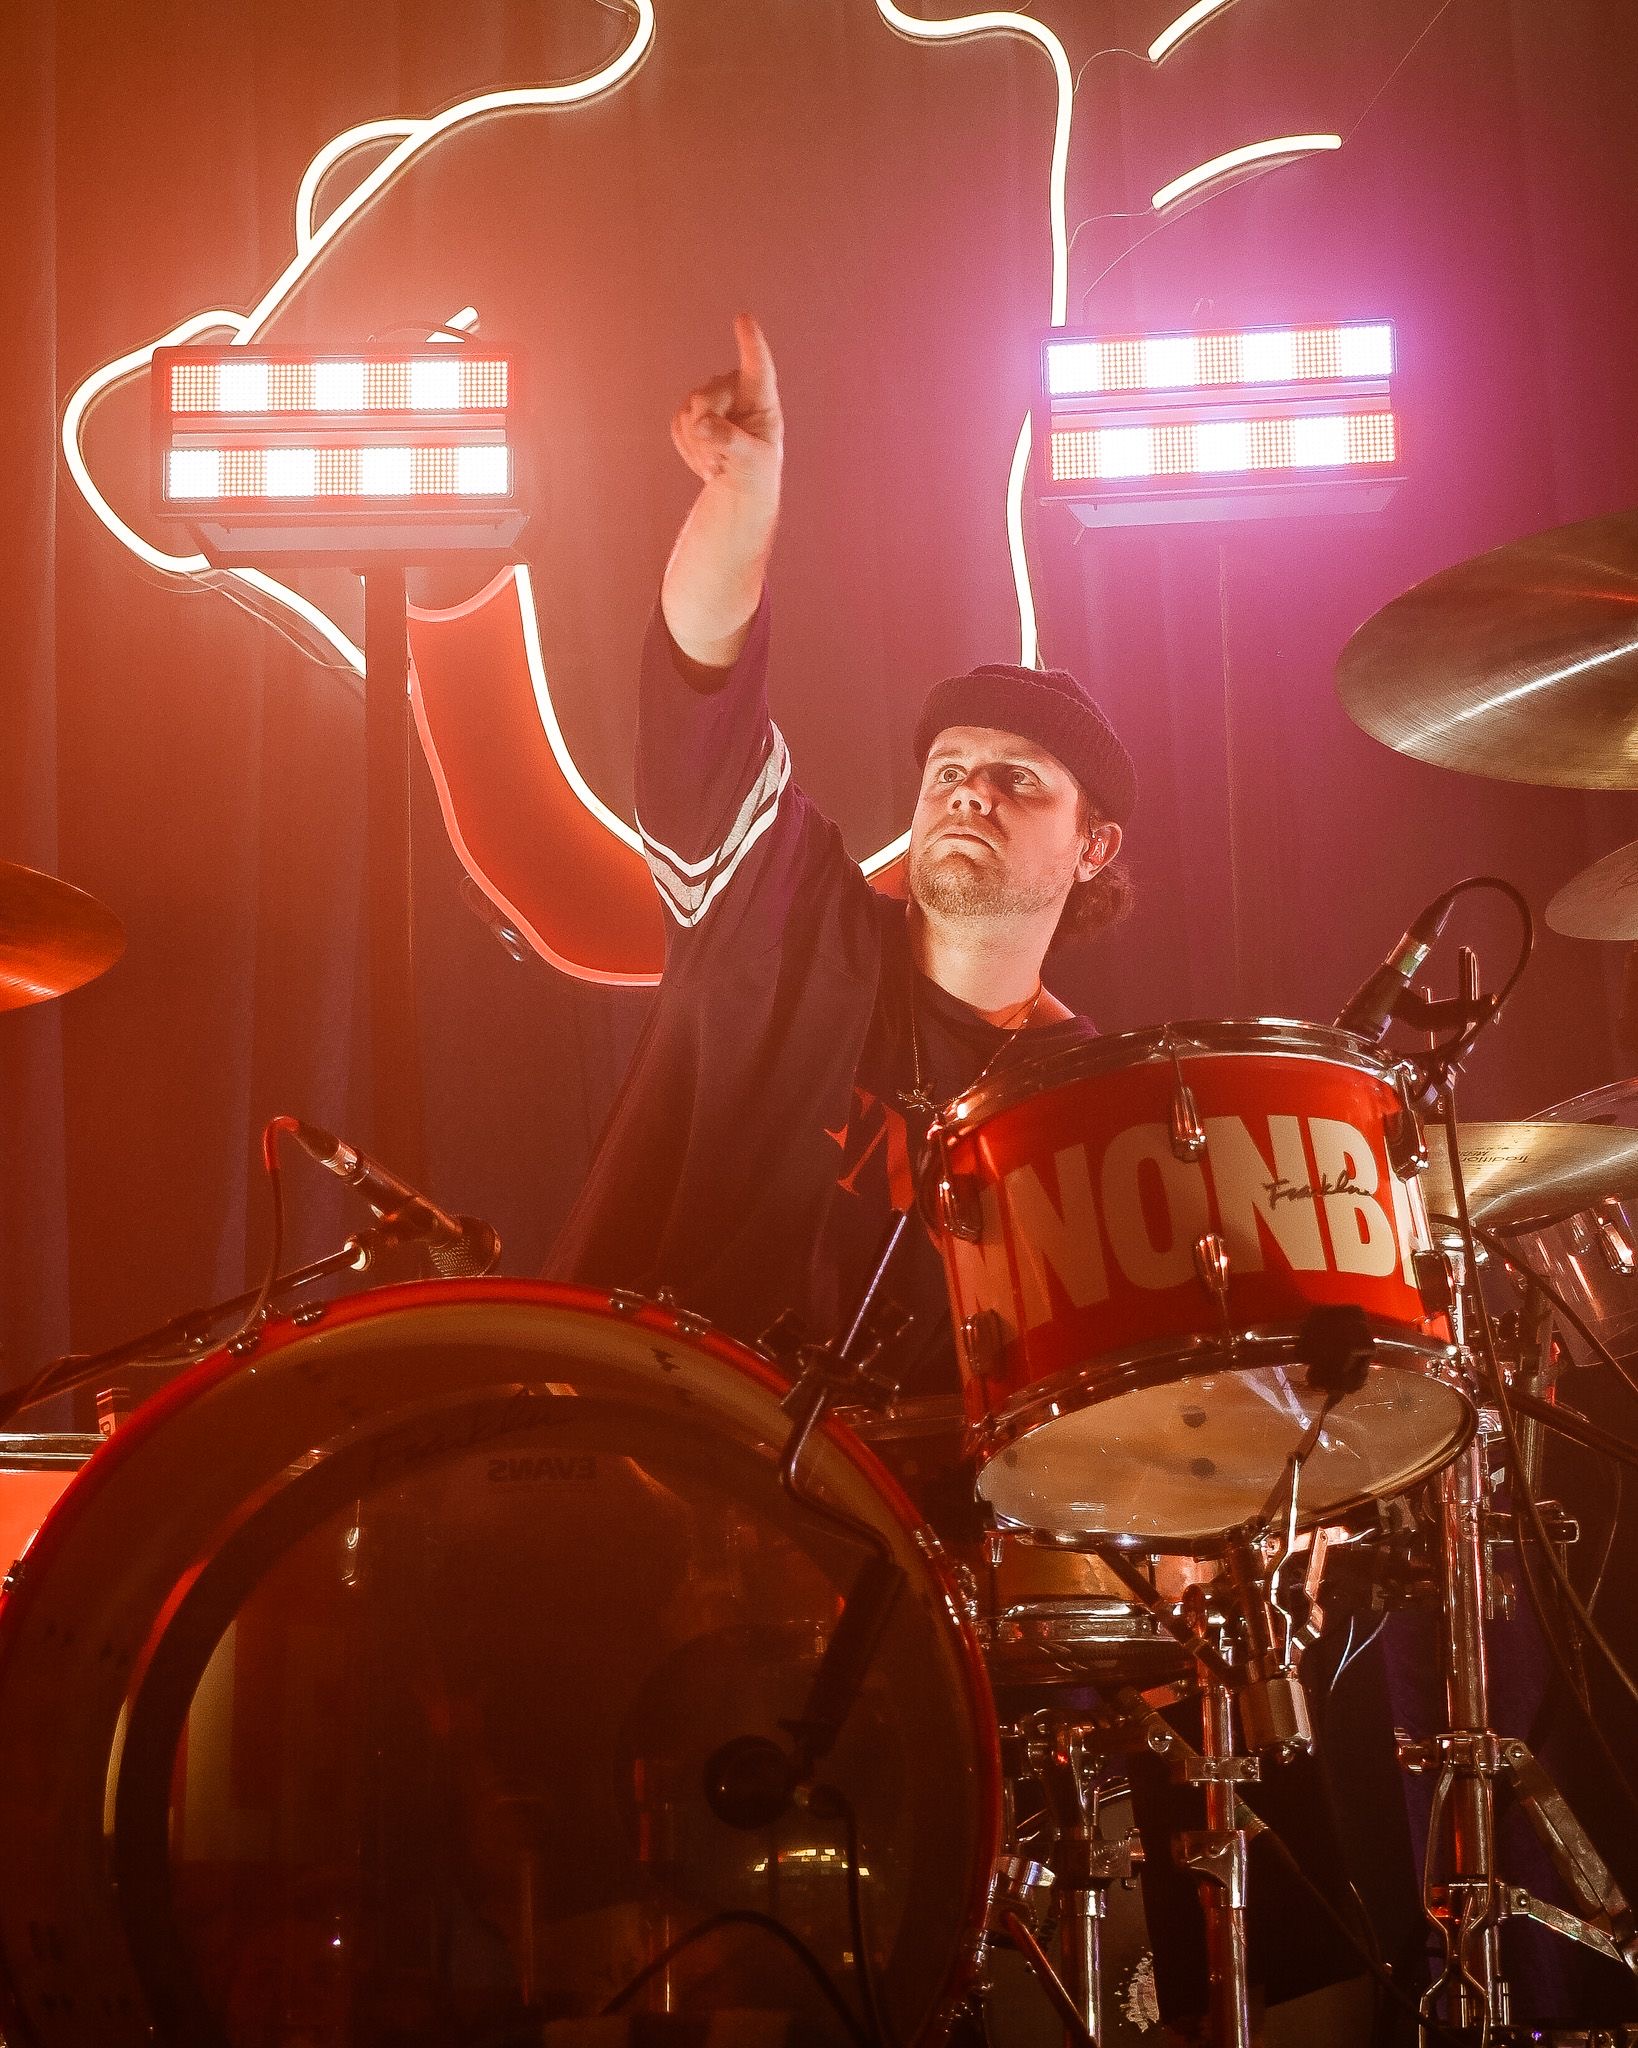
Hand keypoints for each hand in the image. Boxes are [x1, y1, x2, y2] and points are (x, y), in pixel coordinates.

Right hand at [670, 313, 782, 501]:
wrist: (738, 489)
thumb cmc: (756, 473)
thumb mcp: (752, 463)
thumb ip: (730, 441)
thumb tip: (701, 422)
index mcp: (762, 400)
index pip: (757, 367)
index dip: (750, 343)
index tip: (744, 319)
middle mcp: (736, 390)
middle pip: (706, 397)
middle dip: (705, 431)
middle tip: (719, 463)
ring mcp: (712, 398)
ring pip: (689, 411)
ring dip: (699, 447)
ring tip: (718, 465)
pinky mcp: (691, 411)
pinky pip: (678, 424)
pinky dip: (688, 449)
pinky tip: (706, 460)